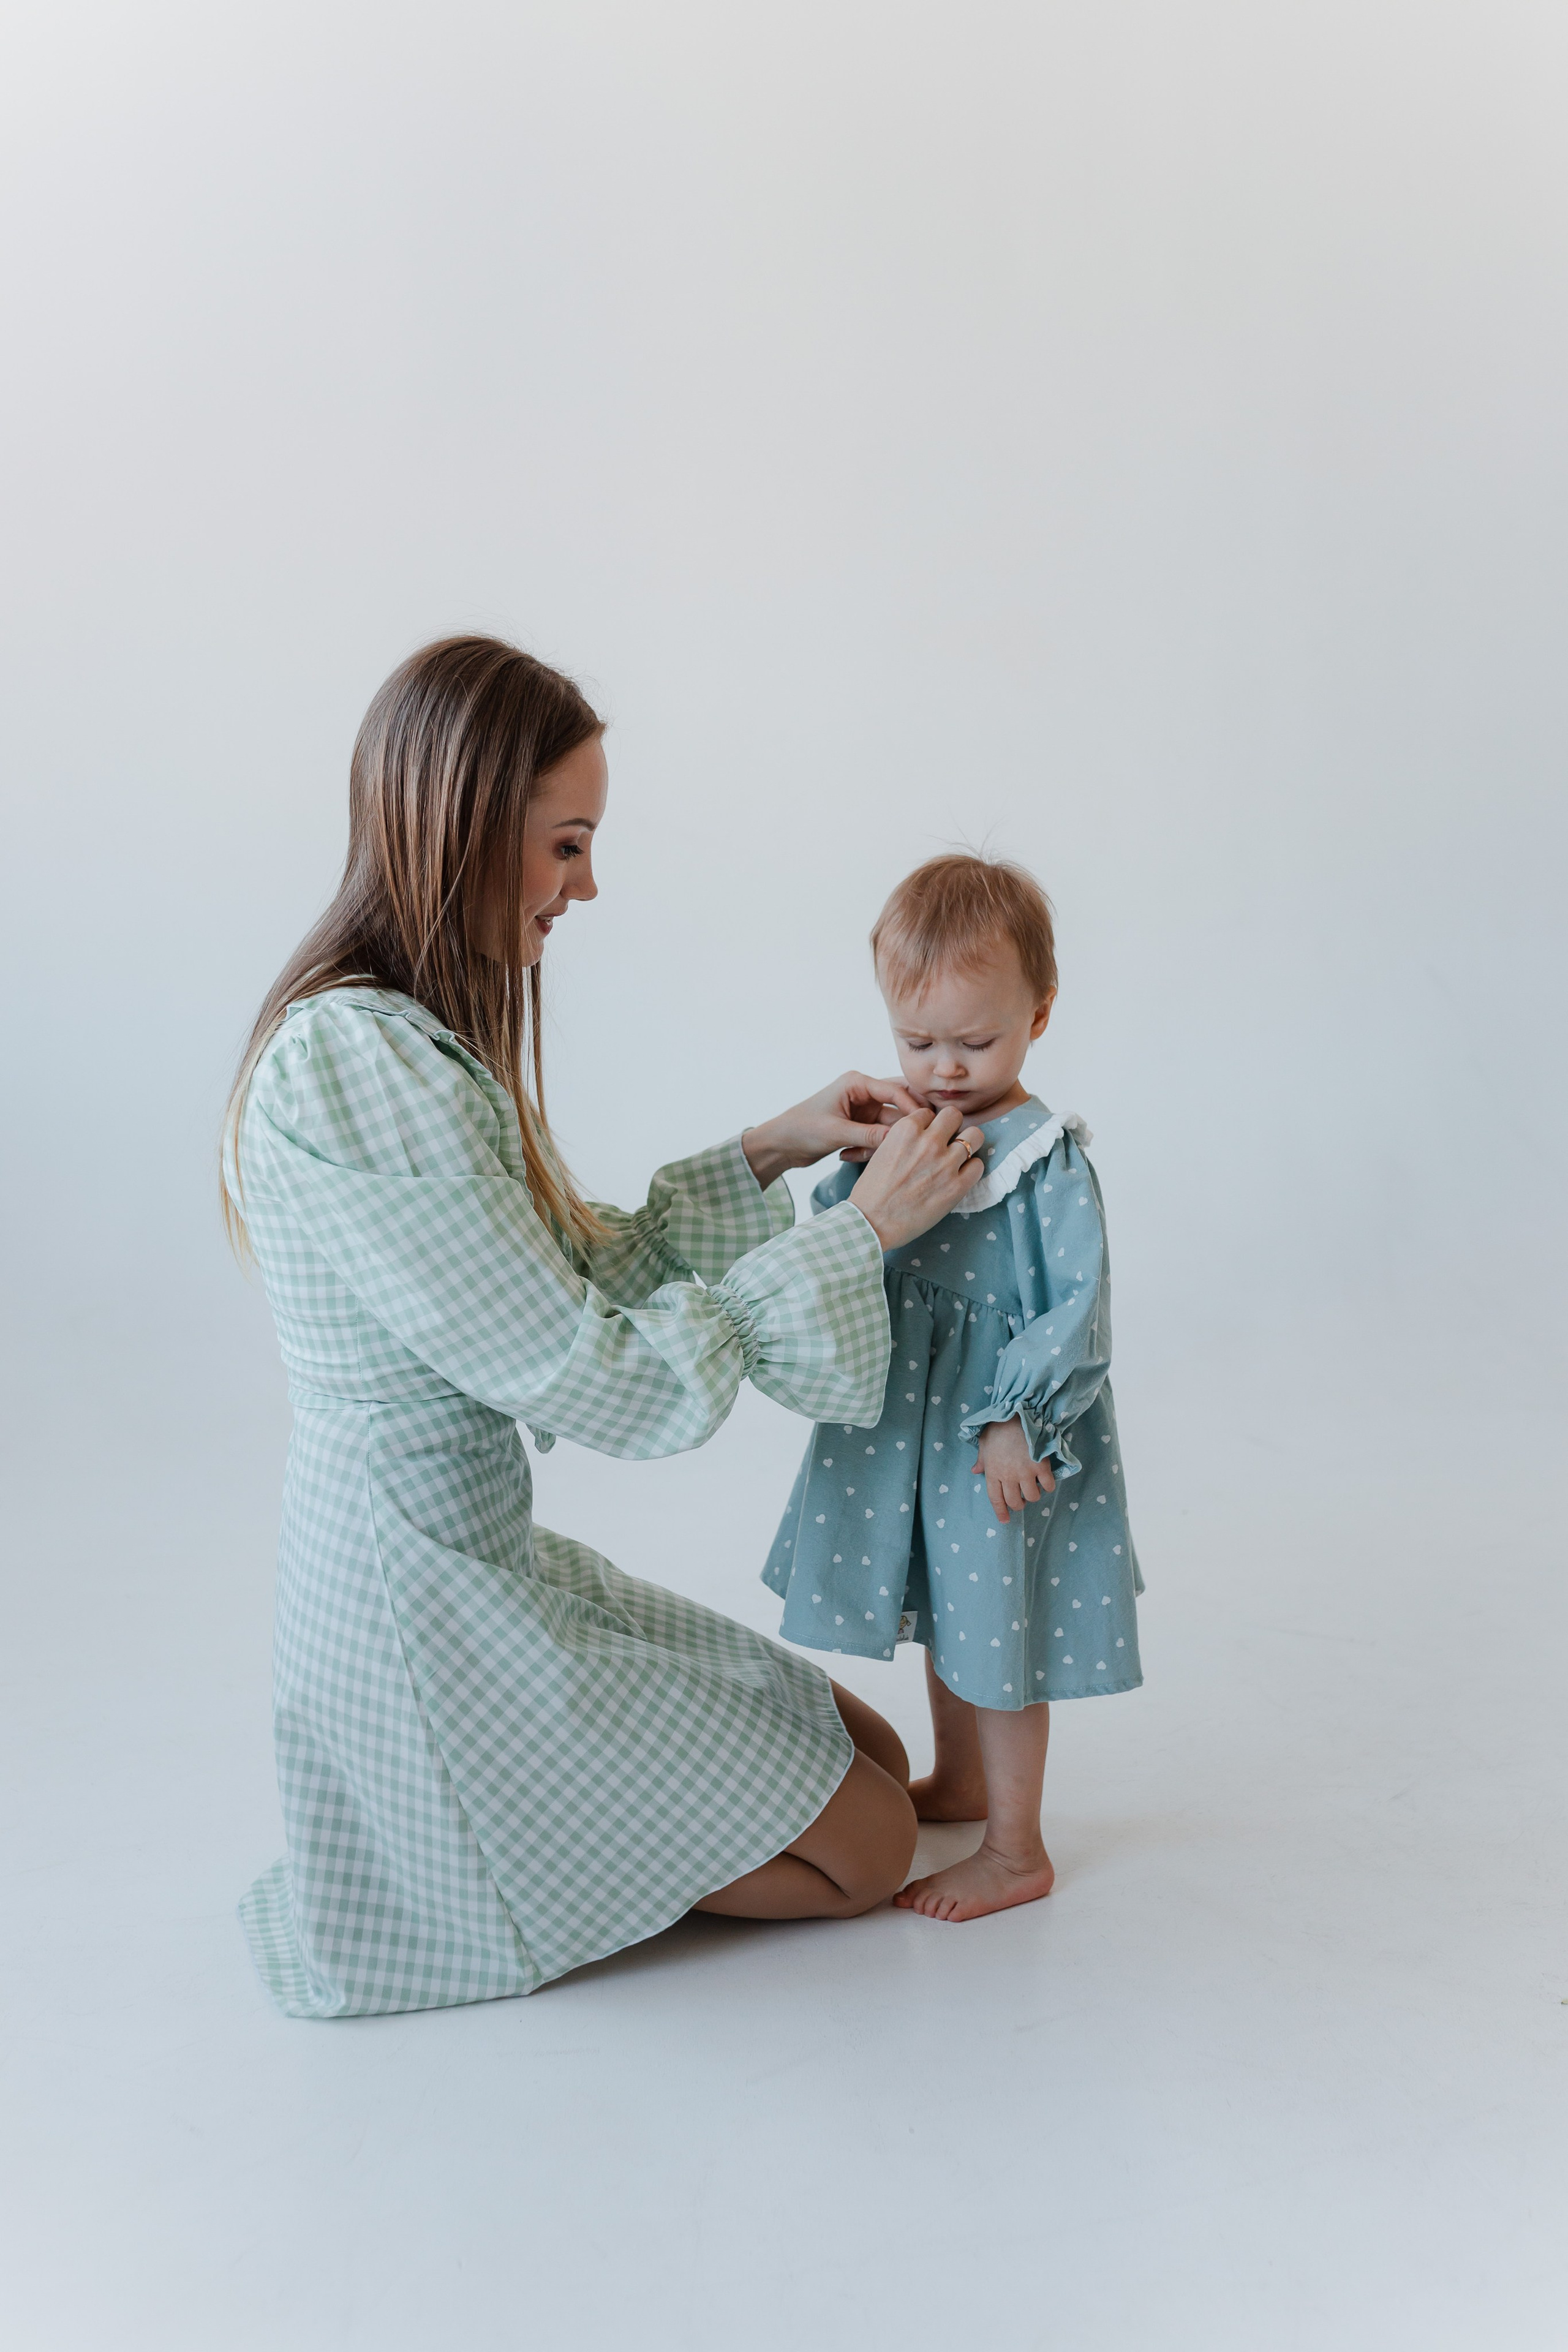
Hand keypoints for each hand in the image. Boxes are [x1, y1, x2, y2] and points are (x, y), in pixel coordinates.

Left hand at [742, 1073, 924, 1189]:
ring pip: (891, 1124)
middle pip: (900, 1104)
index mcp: (857, 1083)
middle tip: (916, 1141)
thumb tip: (900, 1140)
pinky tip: (846, 1156)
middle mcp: (864, 1093)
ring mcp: (864, 1110)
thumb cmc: (802, 1129)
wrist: (781, 1144)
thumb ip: (869, 1136)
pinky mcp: (862, 1126)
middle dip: (904, 1125)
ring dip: (880, 1143)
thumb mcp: (836, 1132)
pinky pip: (880, 1137)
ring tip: (858, 1154)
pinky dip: (869, 1150)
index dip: (913, 1107)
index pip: (895, 1090)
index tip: (924, 1126)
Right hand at [847, 1103, 987, 1248]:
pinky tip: (960, 1176)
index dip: (928, 1125)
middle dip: (952, 1126)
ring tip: (959, 1156)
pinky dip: (971, 1169)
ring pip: (975, 1136)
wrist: (871, 1222)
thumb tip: (924, 1134)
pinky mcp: (956, 1187)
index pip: (929, 1112)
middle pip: (955, 1115)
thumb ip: (905, 1138)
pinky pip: (978, 1165)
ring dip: (968, 1144)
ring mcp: (945, 1164)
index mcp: (906, 1130)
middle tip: (948, 1140)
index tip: (926, 1137)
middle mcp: (928, 1142)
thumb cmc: (872, 1190)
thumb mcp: (882, 1151)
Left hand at [973, 1417, 1055, 1524]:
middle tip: (1021, 1499)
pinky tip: (1046, 1481)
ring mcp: (1025, 1472)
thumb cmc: (999, 1427)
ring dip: (1033, 1496)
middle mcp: (1008, 1476)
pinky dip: (1048, 1486)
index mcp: (992, 1471)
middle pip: (1014, 1501)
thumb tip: (975, 1471)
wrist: (1017, 1413)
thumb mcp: (984, 1443)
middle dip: (1018, 1504)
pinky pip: (1047, 1485)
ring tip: (1033, 1488)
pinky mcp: (1041, 1466)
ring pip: (1032, 1497)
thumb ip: (981, 1459)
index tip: (1005, 1520)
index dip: (1001, 1511)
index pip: (995, 1499)